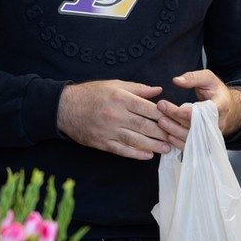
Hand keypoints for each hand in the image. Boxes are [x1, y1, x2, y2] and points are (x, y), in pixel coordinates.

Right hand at [56, 80, 171, 159]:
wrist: (65, 108)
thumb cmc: (92, 93)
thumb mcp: (115, 85)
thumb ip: (138, 88)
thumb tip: (159, 90)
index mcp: (120, 98)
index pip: (147, 108)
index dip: (163, 115)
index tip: (175, 119)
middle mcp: (115, 115)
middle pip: (144, 126)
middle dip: (162, 133)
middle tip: (175, 137)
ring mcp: (108, 130)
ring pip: (135, 140)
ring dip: (153, 145)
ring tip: (167, 148)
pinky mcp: (101, 142)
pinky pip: (121, 150)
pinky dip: (135, 154)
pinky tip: (147, 156)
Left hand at [155, 69, 240, 148]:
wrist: (225, 107)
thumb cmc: (215, 91)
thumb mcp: (208, 78)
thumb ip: (193, 78)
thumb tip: (176, 81)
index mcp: (221, 105)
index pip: (206, 111)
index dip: (190, 112)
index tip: (175, 108)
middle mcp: (218, 123)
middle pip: (195, 124)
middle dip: (176, 117)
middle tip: (161, 107)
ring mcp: (212, 135)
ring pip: (192, 137)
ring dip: (174, 130)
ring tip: (161, 121)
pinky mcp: (205, 142)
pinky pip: (191, 145)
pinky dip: (178, 142)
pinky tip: (167, 135)